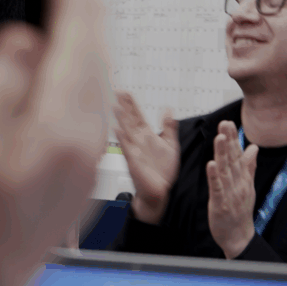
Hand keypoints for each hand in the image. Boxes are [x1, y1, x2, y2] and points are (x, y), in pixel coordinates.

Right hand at [0, 0, 109, 285]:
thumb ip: (0, 88)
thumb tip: (23, 39)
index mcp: (58, 132)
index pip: (77, 50)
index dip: (76, 7)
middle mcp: (82, 148)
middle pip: (96, 67)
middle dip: (92, 21)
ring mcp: (82, 169)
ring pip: (97, 92)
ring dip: (92, 49)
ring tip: (82, 18)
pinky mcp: (72, 184)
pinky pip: (90, 115)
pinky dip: (85, 82)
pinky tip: (71, 80)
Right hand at [112, 92, 178, 224]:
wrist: (160, 192)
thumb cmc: (162, 171)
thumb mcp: (170, 144)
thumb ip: (168, 126)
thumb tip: (168, 109)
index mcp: (147, 136)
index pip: (137, 116)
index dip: (131, 104)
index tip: (125, 92)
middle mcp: (138, 141)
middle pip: (130, 120)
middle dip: (124, 107)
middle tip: (117, 92)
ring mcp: (134, 150)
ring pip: (126, 131)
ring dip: (121, 119)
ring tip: (116, 107)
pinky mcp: (134, 161)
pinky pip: (127, 148)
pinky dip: (122, 138)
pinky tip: (117, 129)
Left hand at [206, 120, 257, 258]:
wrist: (239, 236)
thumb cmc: (240, 210)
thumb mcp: (247, 186)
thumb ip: (249, 166)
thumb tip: (253, 148)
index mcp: (242, 178)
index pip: (238, 155)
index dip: (233, 139)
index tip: (229, 123)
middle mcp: (238, 183)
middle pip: (233, 159)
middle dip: (228, 141)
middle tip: (225, 124)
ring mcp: (230, 193)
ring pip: (225, 171)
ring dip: (222, 154)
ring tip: (220, 138)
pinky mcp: (220, 204)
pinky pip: (216, 188)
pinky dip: (214, 176)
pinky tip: (211, 165)